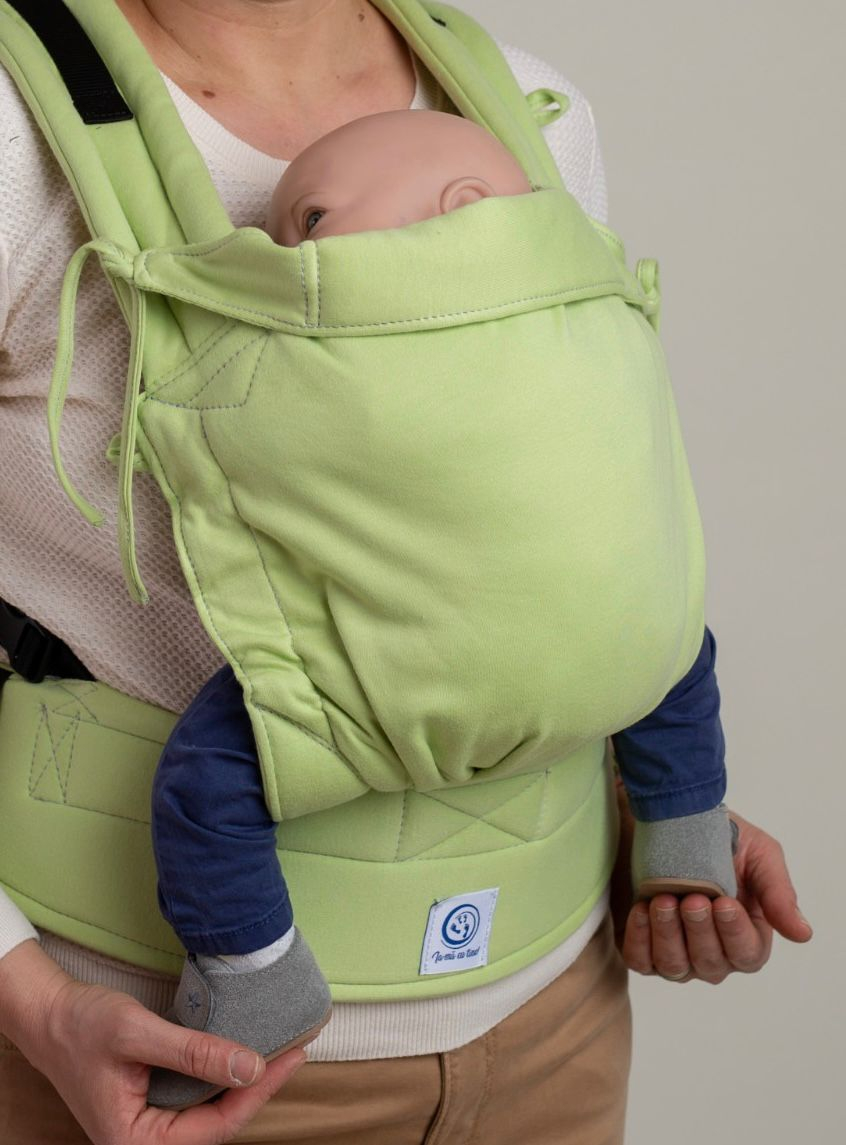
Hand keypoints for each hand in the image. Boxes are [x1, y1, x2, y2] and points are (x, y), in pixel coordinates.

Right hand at [0, 940, 305, 1143]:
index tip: (291, 1057)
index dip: (258, 1093)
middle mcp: (144, 1142)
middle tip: (296, 1050)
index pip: (215, 1127)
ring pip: (210, 1111)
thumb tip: (250, 1066)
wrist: (47, 1015)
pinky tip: (245, 1051)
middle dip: (258, 1089)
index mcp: (134, 1142)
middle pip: (218, 1123)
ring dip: (244, 1081)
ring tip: (281, 1049)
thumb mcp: (138, 1033)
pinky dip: (223, 1074)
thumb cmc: (82, 1025)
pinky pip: (197, 1096)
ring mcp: (150, 1125)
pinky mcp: (154, 1104)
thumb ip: (194, 1053)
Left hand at [611, 787, 812, 983]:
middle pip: (710, 964)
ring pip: (675, 967)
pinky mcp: (644, 946)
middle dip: (699, 931)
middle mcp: (714, 954)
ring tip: (664, 901)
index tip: (724, 902)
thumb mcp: (760, 856)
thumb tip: (802, 933)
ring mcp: (678, 953)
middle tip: (693, 898)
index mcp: (748, 936)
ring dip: (668, 935)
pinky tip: (643, 910)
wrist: (675, 818)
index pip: (747, 955)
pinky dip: (640, 939)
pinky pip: (640, 960)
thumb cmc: (724, 840)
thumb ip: (778, 893)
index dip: (735, 933)